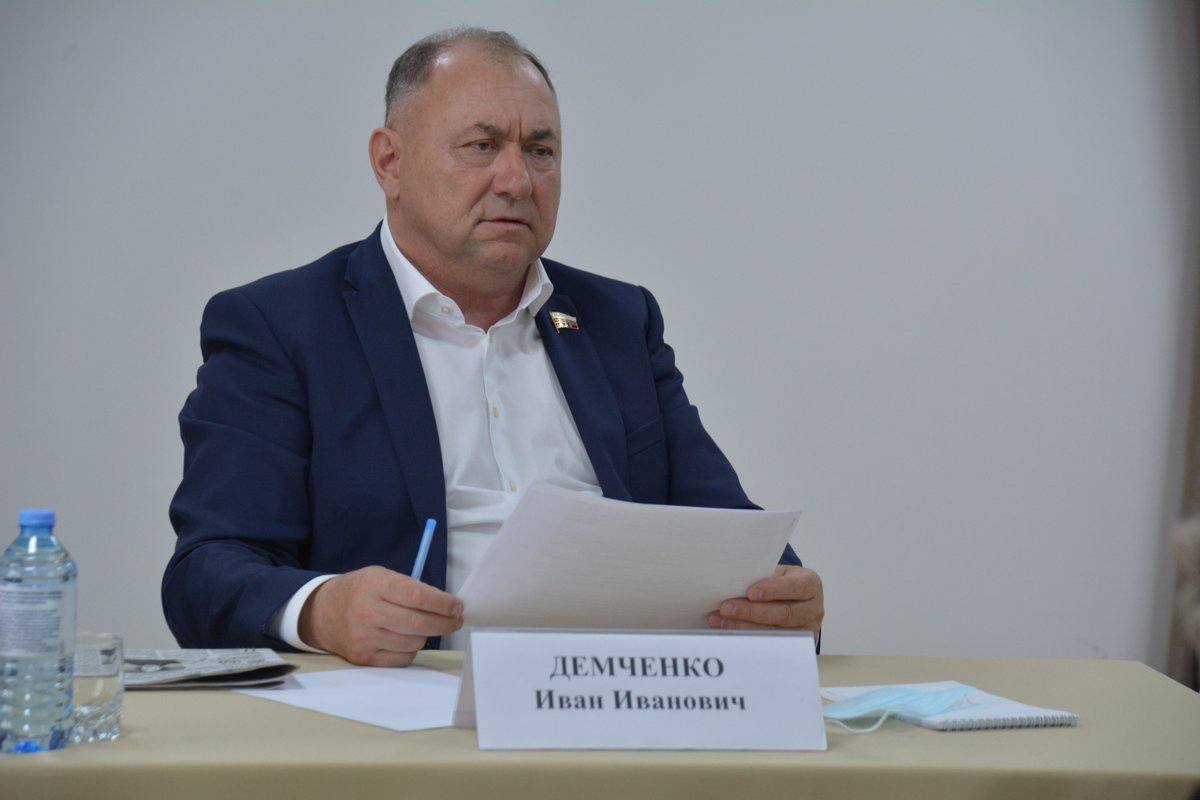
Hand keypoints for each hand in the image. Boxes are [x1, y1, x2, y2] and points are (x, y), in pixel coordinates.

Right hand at [299, 565, 463, 666]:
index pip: (416, 597)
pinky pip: (401, 659)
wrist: (322, 612)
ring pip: (413, 643)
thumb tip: (447, 605)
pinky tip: (405, 639)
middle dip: (444, 623)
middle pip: (418, 624)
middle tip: (456, 620)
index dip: (442, 603)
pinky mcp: (363, 658)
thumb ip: (411, 588)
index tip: (457, 606)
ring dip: (426, 636)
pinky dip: (410, 649)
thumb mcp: (381, 576)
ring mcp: (364, 638)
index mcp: (374, 585)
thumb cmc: (360, 591)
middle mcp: (367, 612)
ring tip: (422, 626)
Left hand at [707, 565, 823, 633]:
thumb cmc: (783, 582)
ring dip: (744, 627)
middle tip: (726, 608)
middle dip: (751, 612)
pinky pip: (770, 643)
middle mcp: (813, 609)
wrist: (796, 600)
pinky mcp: (796, 646)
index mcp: (810, 584)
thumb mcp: (779, 573)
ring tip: (720, 621)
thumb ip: (764, 576)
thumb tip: (733, 579)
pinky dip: (747, 637)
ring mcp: (806, 630)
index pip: (794, 587)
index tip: (750, 592)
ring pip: (775, 632)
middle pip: (783, 614)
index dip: (773, 590)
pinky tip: (728, 631)